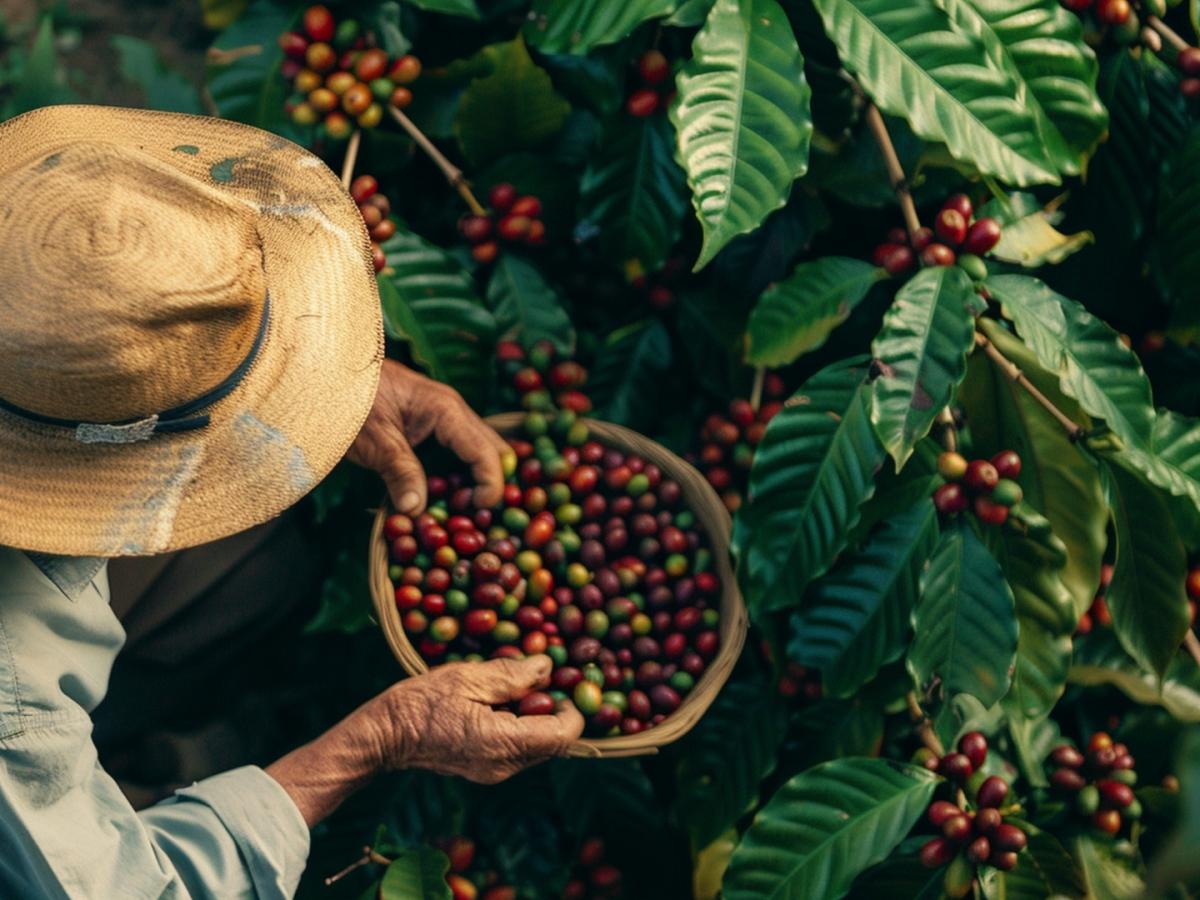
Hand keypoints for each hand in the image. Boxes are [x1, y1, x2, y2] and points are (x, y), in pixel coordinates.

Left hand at [346, 359, 509, 513]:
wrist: (324, 375)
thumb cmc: (349, 399)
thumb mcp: (375, 440)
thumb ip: (400, 473)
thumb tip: (417, 510)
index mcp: (446, 410)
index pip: (486, 452)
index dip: (491, 484)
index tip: (480, 511)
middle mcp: (453, 412)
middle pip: (493, 450)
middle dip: (491, 483)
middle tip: (474, 514)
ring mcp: (443, 418)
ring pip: (477, 453)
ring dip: (473, 482)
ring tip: (457, 512)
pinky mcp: (428, 428)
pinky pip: (455, 454)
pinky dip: (454, 477)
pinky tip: (440, 498)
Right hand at [377, 656, 584, 782]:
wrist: (383, 736)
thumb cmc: (419, 703)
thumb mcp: (467, 677)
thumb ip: (513, 675)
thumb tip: (548, 668)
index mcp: (503, 744)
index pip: (564, 736)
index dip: (572, 708)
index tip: (561, 682)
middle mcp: (504, 766)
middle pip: (554, 742)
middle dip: (553, 709)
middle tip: (535, 679)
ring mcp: (495, 772)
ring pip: (538, 746)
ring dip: (536, 716)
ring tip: (511, 688)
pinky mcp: (486, 770)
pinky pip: (519, 748)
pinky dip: (520, 725)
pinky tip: (497, 703)